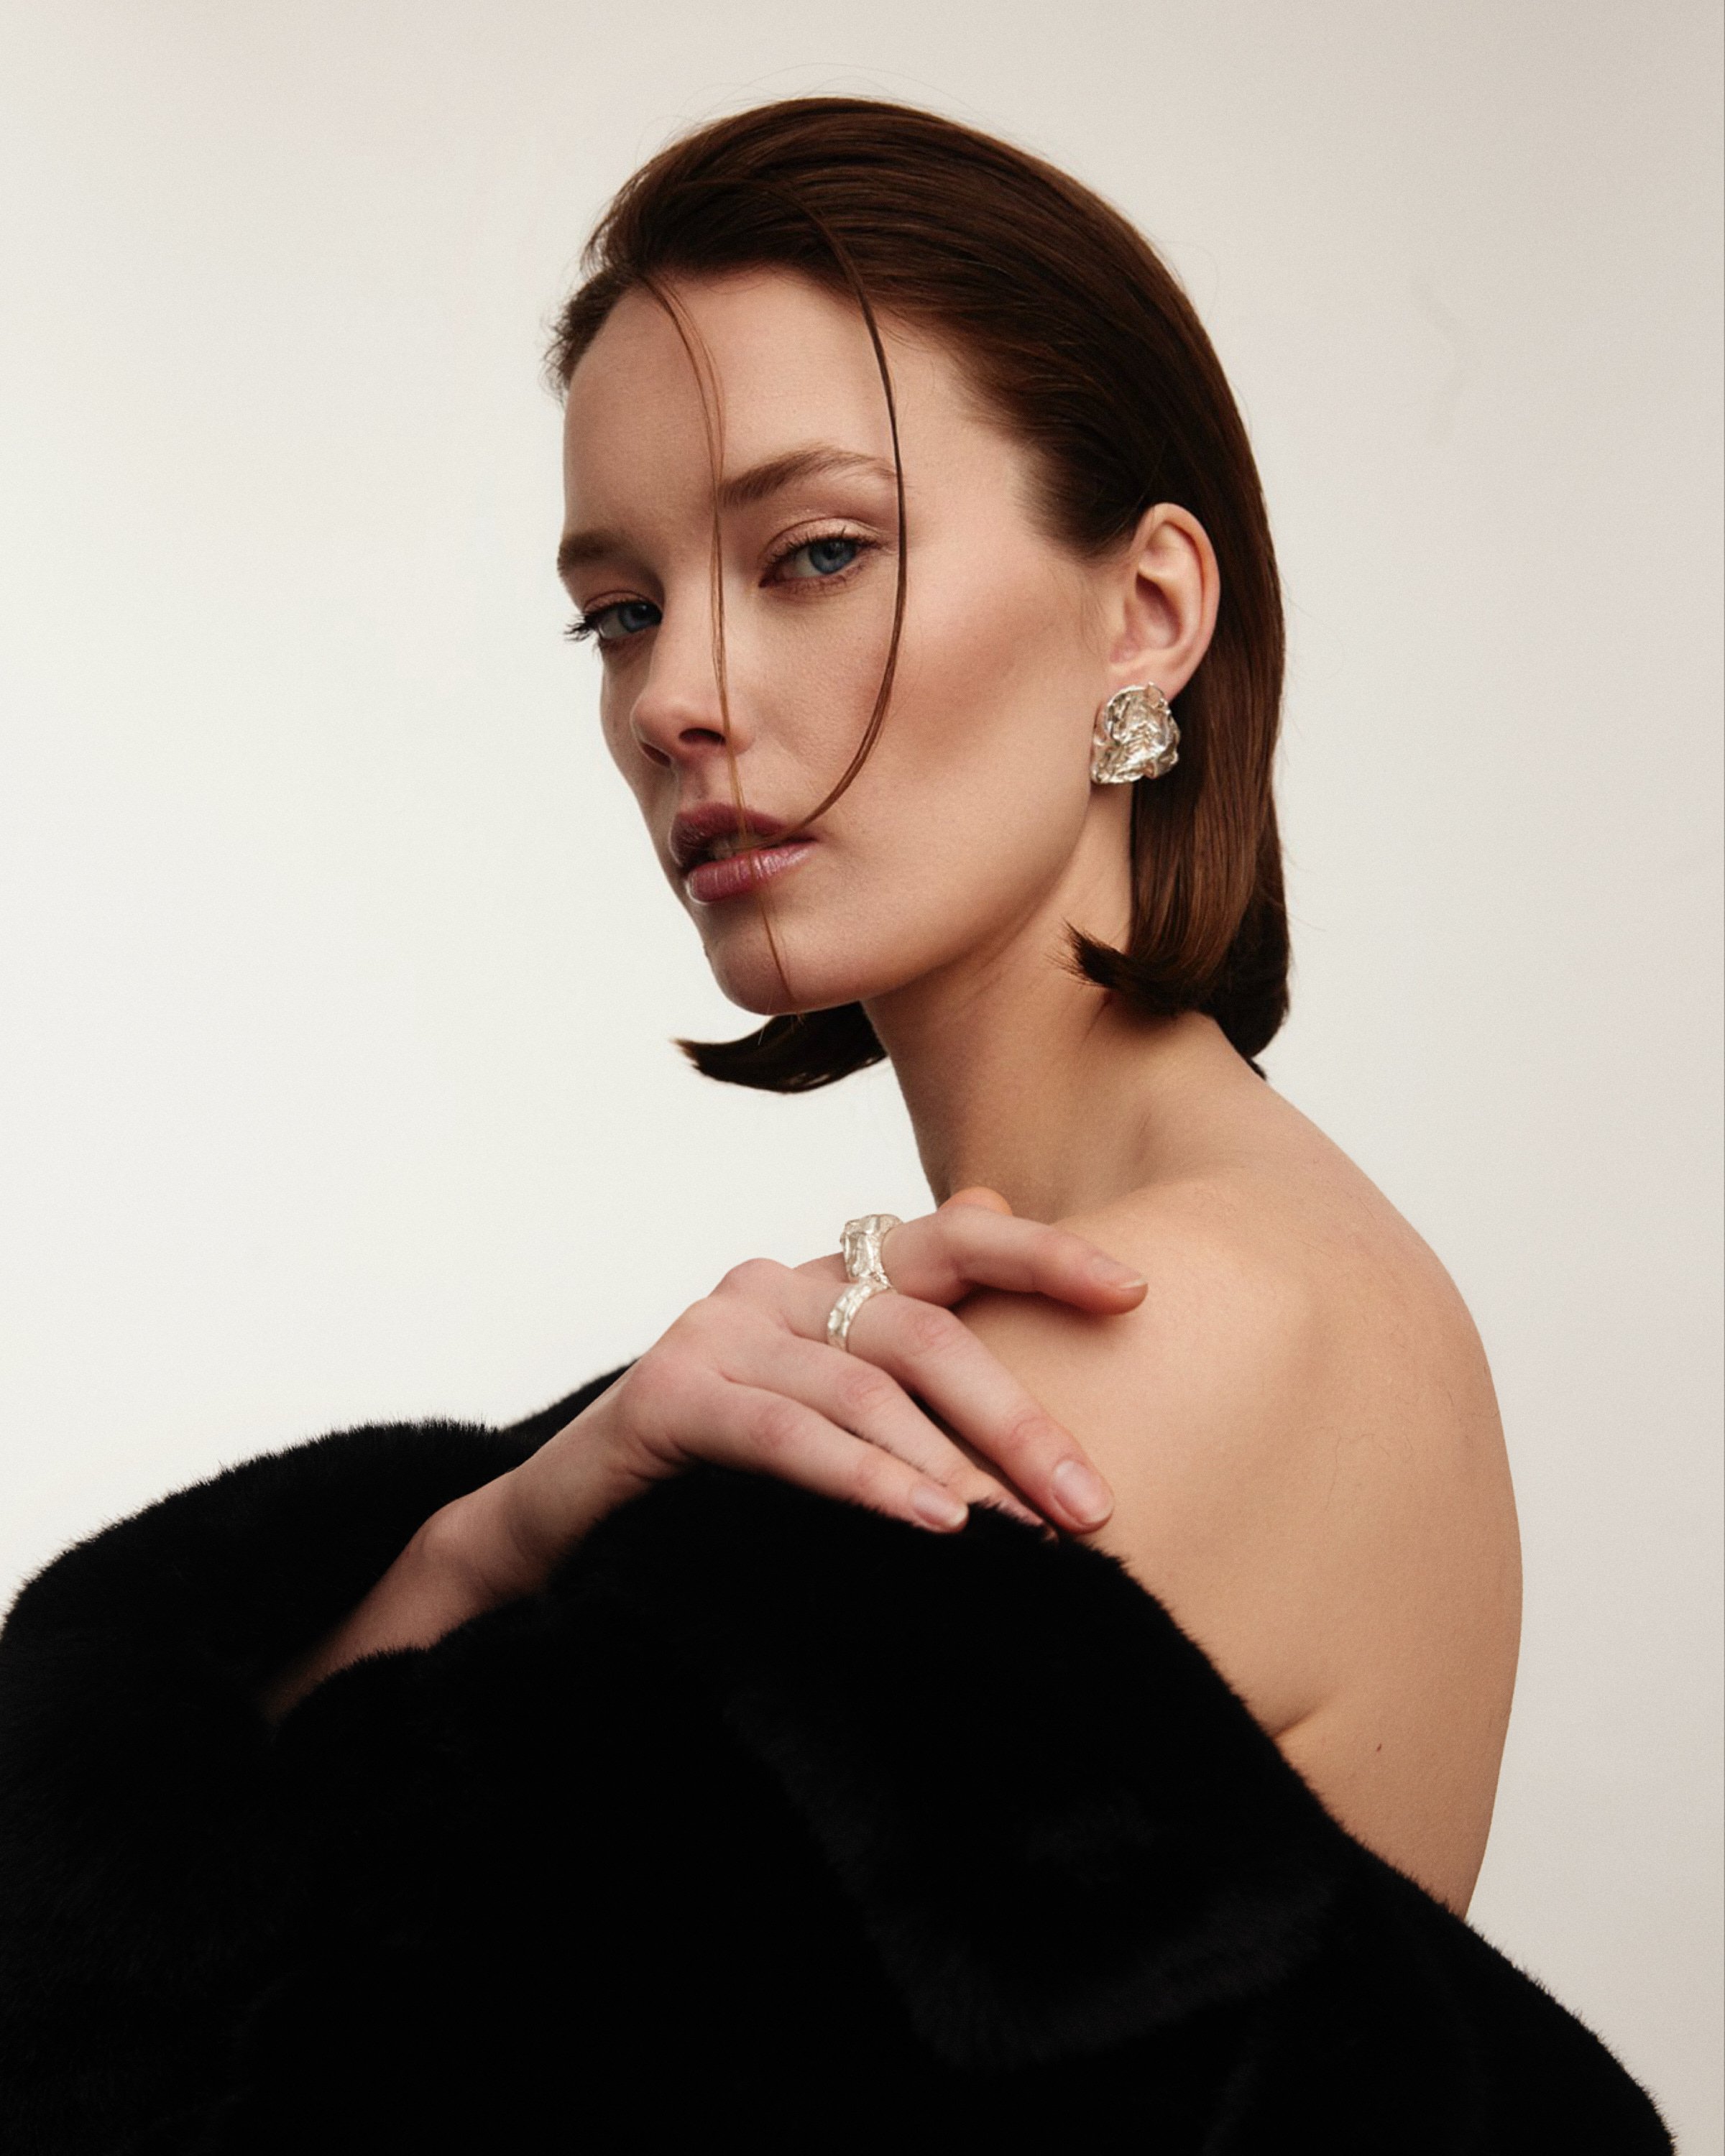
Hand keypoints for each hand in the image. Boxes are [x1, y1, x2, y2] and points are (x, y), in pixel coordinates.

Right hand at [483, 1188, 1144, 1594]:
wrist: (563, 1534)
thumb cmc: (717, 1475)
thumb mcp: (830, 1404)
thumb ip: (907, 1333)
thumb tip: (1000, 1211)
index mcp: (824, 1280)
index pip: (950, 1240)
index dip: (1043, 1254)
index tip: (1135, 1294)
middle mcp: (774, 1285)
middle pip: (927, 1324)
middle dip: (1021, 1417)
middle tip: (1095, 1505)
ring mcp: (716, 1328)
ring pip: (867, 1382)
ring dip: (959, 1462)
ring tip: (1030, 1534)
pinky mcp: (668, 1391)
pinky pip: (788, 1430)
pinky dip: (866, 1477)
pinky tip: (932, 1523)